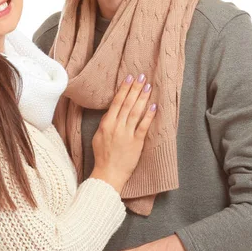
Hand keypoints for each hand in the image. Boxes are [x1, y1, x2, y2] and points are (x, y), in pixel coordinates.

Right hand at [91, 74, 156, 192]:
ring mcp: (126, 134)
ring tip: (148, 87)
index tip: (129, 78)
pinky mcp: (136, 143)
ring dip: (142, 98)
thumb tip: (113, 112)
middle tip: (142, 76)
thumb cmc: (102, 156)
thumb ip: (106, 123)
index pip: (116, 102)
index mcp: (106, 124)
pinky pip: (143, 127)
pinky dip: (148, 116)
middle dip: (135, 88)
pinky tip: (153, 106)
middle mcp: (116, 126)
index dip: (124, 89)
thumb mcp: (98, 136)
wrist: (108, 174)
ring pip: (135, 112)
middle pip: (127, 103)